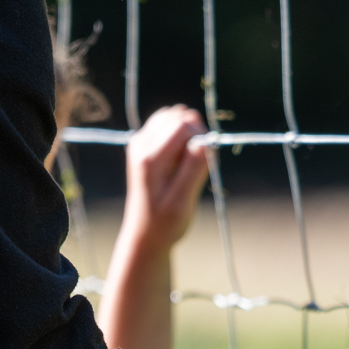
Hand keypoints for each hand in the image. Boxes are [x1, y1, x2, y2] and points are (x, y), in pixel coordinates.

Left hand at [119, 105, 211, 252]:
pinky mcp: (144, 142)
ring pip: (174, 116)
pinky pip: (168, 122)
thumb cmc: (167, 222)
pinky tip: (183, 156)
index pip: (182, 124)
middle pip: (179, 116)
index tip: (208, 161)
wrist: (146, 233)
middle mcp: (141, 143)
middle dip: (197, 134)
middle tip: (199, 164)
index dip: (202, 137)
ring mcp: (140, 140)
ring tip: (190, 162)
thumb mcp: (183, 201)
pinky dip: (182, 134)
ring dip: (190, 134)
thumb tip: (206, 142)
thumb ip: (194, 170)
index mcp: (150, 158)